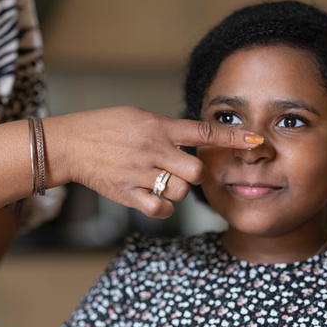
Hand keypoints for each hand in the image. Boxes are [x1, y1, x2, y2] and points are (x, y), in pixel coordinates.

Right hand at [46, 107, 262, 218]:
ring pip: (180, 192)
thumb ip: (168, 129)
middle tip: (181, 171)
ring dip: (177, 191)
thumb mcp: (139, 116)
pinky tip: (153, 197)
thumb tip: (195, 138)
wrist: (71, 144)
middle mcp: (153, 149)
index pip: (204, 132)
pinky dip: (163, 207)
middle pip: (197, 173)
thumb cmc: (105, 127)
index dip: (234, 138)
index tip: (256, 141)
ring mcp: (141, 173)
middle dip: (195, 175)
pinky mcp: (128, 193)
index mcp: (159, 126)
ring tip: (159, 181)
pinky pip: (161, 209)